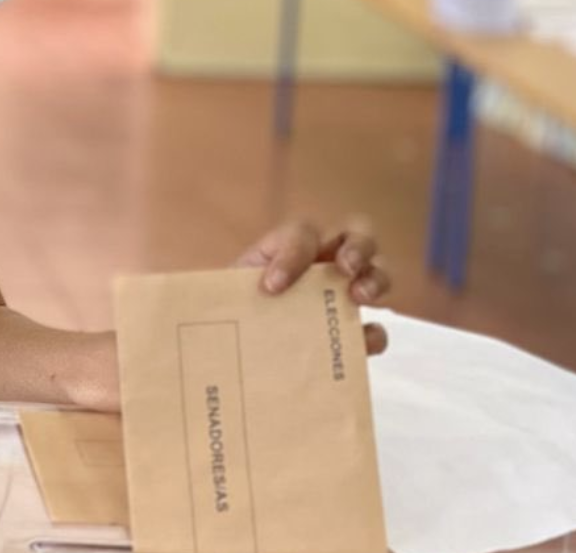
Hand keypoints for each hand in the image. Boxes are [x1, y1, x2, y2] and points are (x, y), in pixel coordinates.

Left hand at [236, 218, 391, 355]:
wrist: (234, 341)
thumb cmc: (230, 307)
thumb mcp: (225, 292)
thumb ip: (228, 291)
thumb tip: (198, 303)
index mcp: (287, 247)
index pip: (300, 234)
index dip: (290, 256)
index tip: (272, 287)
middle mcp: (323, 261)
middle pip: (356, 234)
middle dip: (357, 247)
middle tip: (345, 269)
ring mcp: (343, 292)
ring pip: (377, 270)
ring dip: (374, 280)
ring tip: (358, 298)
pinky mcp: (350, 331)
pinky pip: (375, 328)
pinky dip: (373, 333)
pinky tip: (363, 341)